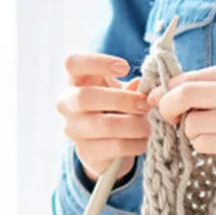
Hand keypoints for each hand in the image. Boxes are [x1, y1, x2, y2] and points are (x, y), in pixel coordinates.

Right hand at [57, 52, 152, 182]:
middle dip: (122, 99)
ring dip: (134, 124)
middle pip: (85, 96)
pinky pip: (116, 146)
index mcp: (75, 81)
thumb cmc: (113, 107)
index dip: (97, 62)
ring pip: (104, 125)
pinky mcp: (85, 152)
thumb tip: (142, 84)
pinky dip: (136, 143)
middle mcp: (67, 104)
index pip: (73, 63)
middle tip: (144, 103)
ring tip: (148, 125)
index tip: (125, 67)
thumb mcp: (119, 91)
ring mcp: (73, 129)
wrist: (105, 145)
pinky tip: (143, 140)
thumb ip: (131, 87)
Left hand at [148, 60, 215, 172]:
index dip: (166, 88)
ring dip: (188, 130)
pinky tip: (213, 142)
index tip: (155, 97)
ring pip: (193, 125)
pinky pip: (207, 146)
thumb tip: (169, 88)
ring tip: (201, 130)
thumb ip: (214, 81)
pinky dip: (202, 145)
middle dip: (166, 106)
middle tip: (164, 115)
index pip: (191, 76)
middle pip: (187, 96)